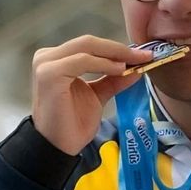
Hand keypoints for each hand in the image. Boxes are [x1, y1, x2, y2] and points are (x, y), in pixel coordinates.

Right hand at [30, 35, 152, 155]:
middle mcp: (47, 57)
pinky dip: (103, 63)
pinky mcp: (49, 74)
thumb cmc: (73, 122)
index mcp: (57, 59)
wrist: (59, 147)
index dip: (117, 48)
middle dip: (119, 49)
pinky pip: (82, 61)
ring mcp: (46, 64)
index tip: (143, 55)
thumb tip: (136, 67)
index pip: (91, 45)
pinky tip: (119, 70)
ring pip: (86, 47)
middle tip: (144, 56)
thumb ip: (114, 79)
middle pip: (89, 42)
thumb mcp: (98, 95)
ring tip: (134, 63)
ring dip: (114, 54)